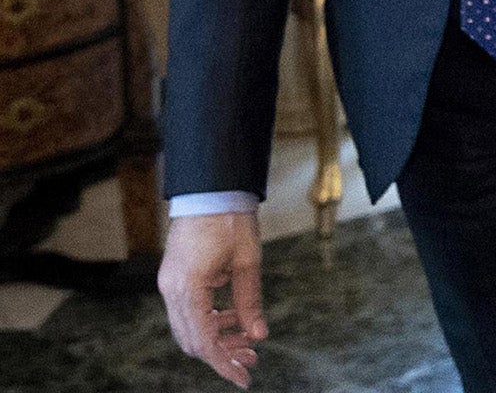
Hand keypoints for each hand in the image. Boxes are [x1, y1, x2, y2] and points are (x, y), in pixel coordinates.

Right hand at [159, 211, 265, 386]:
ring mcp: (169, 285)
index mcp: (188, 288)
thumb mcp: (247, 261)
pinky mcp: (174, 279)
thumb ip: (249, 301)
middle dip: (222, 354)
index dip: (224, 364)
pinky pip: (188, 311)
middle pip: (192, 340)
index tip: (244, 379)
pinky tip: (233, 318)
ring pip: (189, 328)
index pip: (204, 341)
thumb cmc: (231, 220)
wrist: (211, 189)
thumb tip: (258, 335)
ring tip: (247, 341)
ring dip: (216, 338)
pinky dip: (209, 320)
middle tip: (252, 359)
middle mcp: (172, 291)